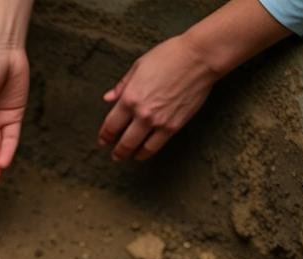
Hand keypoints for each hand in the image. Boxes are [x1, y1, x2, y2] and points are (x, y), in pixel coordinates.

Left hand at [98, 34, 220, 160]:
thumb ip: (122, 86)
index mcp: (129, 98)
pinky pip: (156, 145)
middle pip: (123, 141)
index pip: (111, 124)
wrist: (199, 58)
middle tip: (114, 155)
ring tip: (127, 157)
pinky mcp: (174, 126)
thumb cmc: (169, 56)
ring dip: (130, 154)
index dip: (105, 135)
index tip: (102, 140)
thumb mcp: (139, 66)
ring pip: (139, 147)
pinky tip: (143, 153)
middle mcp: (142, 113)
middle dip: (116, 151)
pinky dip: (147, 152)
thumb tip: (108, 98)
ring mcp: (159, 122)